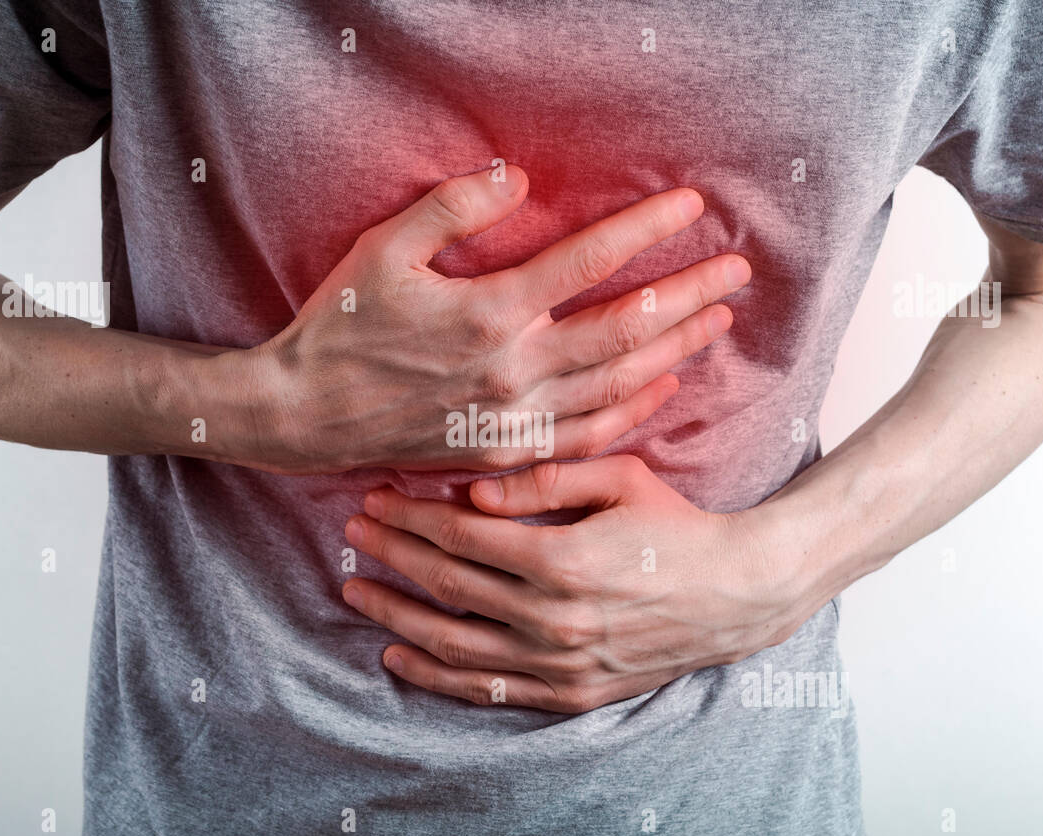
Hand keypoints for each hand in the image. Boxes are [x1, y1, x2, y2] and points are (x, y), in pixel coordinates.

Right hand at [229, 166, 748, 472]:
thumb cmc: (340, 325)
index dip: (646, 229)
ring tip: (719, 319)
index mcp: (486, 311)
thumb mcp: (383, 248)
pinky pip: (587, 434)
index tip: (691, 206)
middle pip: (625, 327)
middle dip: (689, 293)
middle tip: (739, 268)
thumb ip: (453, 206)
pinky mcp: (507, 452)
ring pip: (617, 383)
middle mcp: (512, 368)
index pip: (587, 261)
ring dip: (676, 349)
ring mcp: (513, 417)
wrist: (302, 415)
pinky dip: (633, 409)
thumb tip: (521, 176)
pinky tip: (663, 385)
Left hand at [341, 455, 818, 712]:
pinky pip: (486, 691)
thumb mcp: (619, 479)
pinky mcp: (568, 693)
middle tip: (353, 532)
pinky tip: (398, 656)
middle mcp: (551, 617)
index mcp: (560, 558)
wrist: (735, 594)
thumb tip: (472, 490)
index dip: (409, 516)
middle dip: (390, 554)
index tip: (374, 499)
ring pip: (452, 643)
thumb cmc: (674, 526)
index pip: (459, 535)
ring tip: (356, 590)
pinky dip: (435, 676)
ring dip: (396, 615)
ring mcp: (558, 663)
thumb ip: (544, 481)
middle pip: (445, 584)